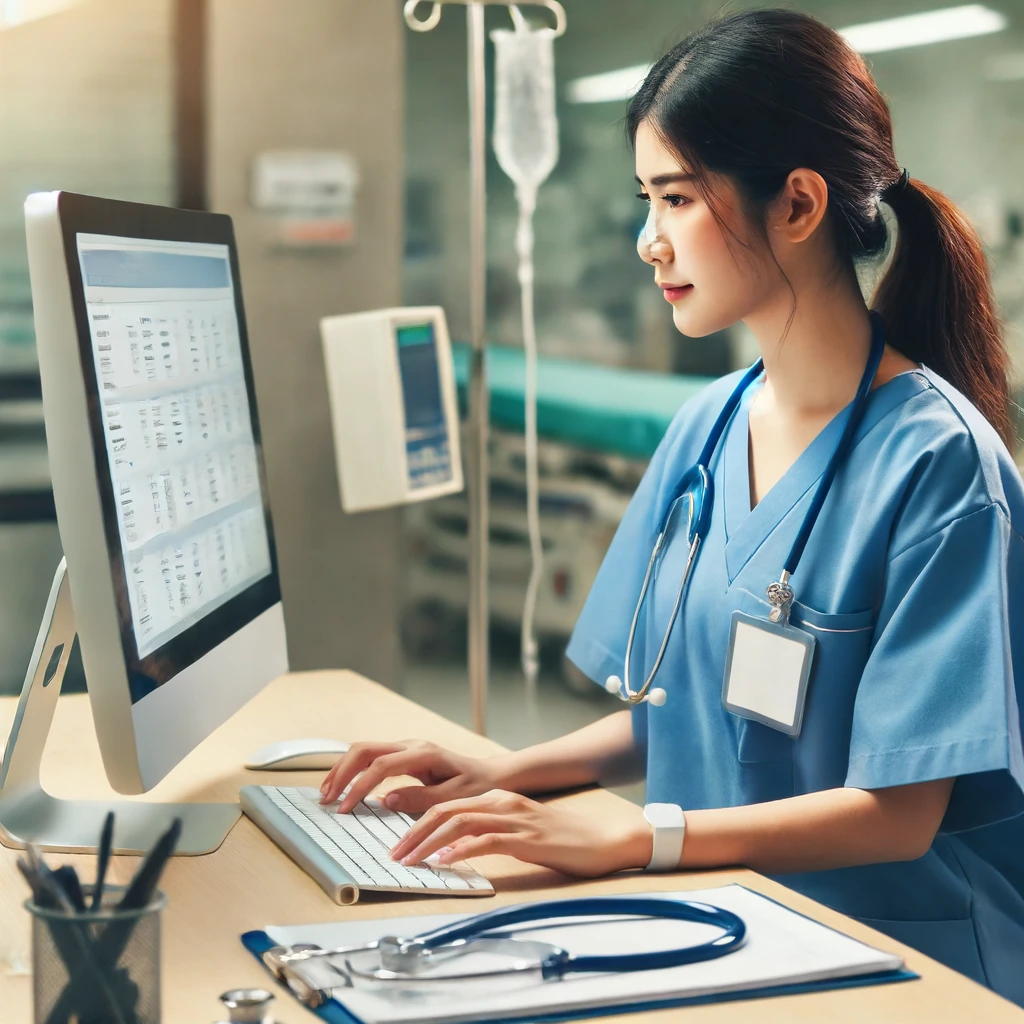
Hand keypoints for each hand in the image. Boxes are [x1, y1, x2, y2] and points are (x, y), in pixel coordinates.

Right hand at [319, 740, 505, 813]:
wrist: (490, 776)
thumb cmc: (475, 787)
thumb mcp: (453, 799)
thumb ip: (421, 799)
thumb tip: (386, 799)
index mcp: (423, 754)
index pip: (380, 767)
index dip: (359, 787)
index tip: (345, 809)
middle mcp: (411, 746)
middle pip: (364, 750)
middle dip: (341, 772)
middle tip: (326, 799)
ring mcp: (406, 747)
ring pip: (364, 750)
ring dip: (343, 769)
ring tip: (327, 792)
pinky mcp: (404, 755)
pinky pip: (372, 756)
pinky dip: (353, 769)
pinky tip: (344, 785)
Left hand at [388, 789, 653, 877]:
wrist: (604, 839)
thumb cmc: (562, 840)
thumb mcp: (518, 833)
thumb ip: (488, 834)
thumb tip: (453, 850)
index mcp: (496, 799)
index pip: (446, 806)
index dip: (416, 824)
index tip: (398, 845)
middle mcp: (501, 802)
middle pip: (445, 810)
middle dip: (413, 833)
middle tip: (394, 855)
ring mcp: (514, 818)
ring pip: (459, 822)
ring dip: (429, 843)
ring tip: (410, 861)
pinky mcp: (527, 837)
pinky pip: (486, 840)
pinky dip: (461, 849)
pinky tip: (446, 862)